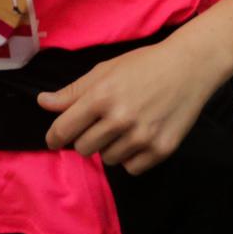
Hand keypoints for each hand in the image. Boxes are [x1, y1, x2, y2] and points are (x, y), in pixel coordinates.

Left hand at [37, 37, 220, 174]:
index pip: (64, 129)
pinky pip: (131, 168)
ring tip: (124, 127)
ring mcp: (142, 137)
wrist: (189, 67)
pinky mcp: (160, 150)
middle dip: (85, 139)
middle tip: (100, 125)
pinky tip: (139, 137)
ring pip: (107, 159)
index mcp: (102, 96)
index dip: (54, 137)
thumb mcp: (105, 70)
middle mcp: (120, 119)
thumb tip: (43, 103)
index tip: (55, 140)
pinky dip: (130, 157)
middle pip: (83, 148)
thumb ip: (73, 91)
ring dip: (109, 147)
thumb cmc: (144, 65)